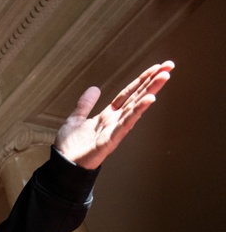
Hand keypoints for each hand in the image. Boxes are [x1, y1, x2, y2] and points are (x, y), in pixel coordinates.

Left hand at [55, 60, 173, 169]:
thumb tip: (95, 88)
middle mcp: (115, 121)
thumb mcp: (75, 119)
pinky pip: (126, 124)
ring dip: (151, 91)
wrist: (63, 166)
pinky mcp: (111, 140)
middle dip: (153, 81)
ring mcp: (115, 130)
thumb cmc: (70, 147)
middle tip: (169, 65)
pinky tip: (149, 99)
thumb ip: (85, 105)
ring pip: (136, 107)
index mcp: (108, 115)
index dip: (141, 80)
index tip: (156, 67)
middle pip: (137, 97)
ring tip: (164, 77)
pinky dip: (137, 111)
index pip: (128, 94)